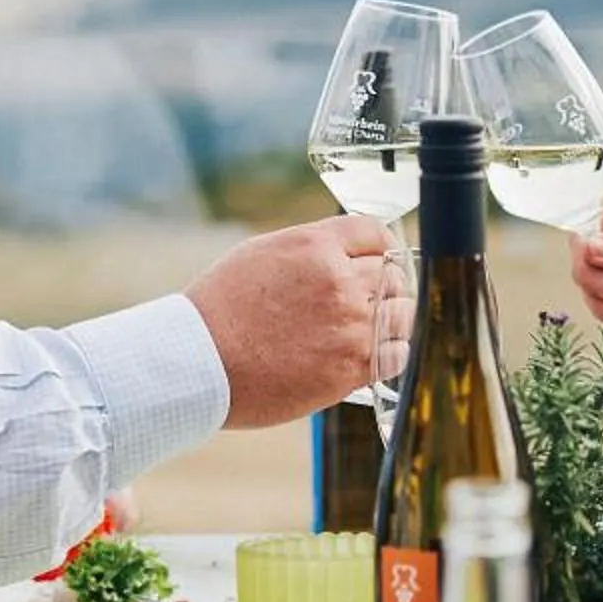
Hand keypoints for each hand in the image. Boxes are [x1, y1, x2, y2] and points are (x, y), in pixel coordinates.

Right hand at [186, 214, 392, 425]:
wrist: (199, 363)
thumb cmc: (221, 310)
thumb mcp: (263, 253)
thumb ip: (312, 250)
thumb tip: (344, 253)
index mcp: (317, 246)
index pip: (376, 234)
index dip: (380, 248)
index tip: (380, 260)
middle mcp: (341, 282)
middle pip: (393, 275)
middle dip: (385, 285)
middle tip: (370, 300)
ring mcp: (351, 326)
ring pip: (403, 314)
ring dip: (392, 319)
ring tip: (373, 328)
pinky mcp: (352, 367)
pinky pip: (398, 354)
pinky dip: (392, 352)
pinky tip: (375, 353)